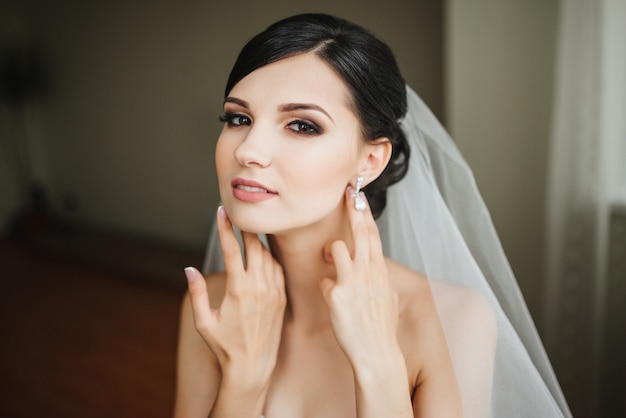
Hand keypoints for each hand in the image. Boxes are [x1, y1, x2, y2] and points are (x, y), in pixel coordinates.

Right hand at [185, 206, 285, 386]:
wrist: (252, 367)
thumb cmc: (224, 346)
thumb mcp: (203, 322)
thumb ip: (197, 293)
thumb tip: (189, 269)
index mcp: (238, 290)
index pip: (232, 249)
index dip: (226, 227)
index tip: (221, 211)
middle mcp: (259, 287)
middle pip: (254, 246)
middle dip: (245, 228)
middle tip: (237, 216)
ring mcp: (273, 291)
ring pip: (268, 255)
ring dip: (258, 242)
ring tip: (247, 233)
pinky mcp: (282, 297)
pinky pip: (277, 268)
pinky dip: (269, 258)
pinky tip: (261, 255)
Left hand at [318, 188, 400, 367]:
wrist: (376, 352)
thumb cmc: (380, 328)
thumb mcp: (386, 298)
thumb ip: (378, 280)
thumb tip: (374, 272)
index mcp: (380, 271)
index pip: (373, 235)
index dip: (365, 214)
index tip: (360, 197)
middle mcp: (369, 272)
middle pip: (360, 232)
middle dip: (353, 209)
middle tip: (347, 192)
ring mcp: (353, 281)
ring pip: (336, 248)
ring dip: (330, 252)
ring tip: (331, 261)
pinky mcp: (338, 294)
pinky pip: (323, 279)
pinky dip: (325, 286)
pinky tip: (333, 301)